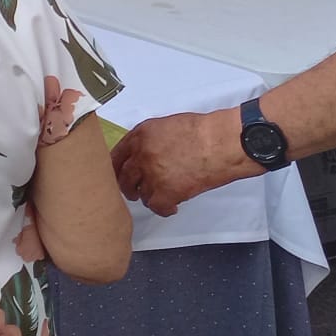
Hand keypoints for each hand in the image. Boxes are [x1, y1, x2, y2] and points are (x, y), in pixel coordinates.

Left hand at [112, 110, 254, 215]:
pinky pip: (156, 207)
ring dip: (149, 197)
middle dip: (128, 187)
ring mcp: (152, 174)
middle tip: (136, 191)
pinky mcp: (167, 192)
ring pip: (140, 194)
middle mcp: (140, 154)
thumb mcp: (165, 125)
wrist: (220, 142)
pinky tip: (172, 206)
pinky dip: (164, 210)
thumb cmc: (201, 131)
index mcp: (139, 135)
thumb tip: (143, 152)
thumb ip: (148, 139)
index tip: (120, 176)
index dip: (117, 169)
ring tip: (162, 195)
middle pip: (123, 177)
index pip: (115, 156)